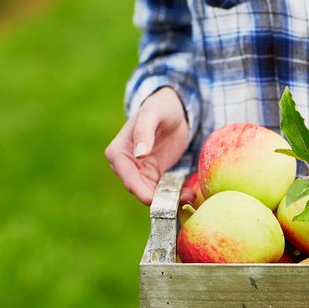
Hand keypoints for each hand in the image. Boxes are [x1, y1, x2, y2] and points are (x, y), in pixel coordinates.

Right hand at [105, 87, 194, 204]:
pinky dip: (176, 194)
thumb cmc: (160, 107)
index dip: (140, 191)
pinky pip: (163, 190)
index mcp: (118, 152)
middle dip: (159, 198)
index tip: (154, 200)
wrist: (173, 109)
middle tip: (181, 200)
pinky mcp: (155, 175)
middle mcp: (126, 166)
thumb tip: (139, 154)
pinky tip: (190, 193)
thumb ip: (144, 131)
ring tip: (190, 196)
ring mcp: (140, 172)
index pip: (127, 177)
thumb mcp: (153, 114)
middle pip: (140, 190)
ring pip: (153, 194)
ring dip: (170, 198)